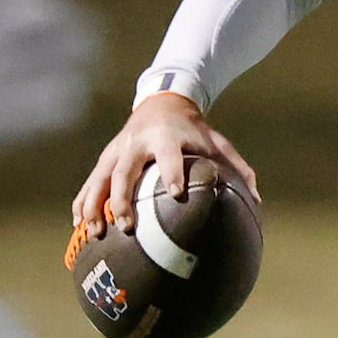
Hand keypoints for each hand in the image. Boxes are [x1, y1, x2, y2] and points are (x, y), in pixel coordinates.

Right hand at [70, 92, 259, 237]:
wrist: (161, 105)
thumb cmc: (194, 131)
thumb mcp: (217, 142)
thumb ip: (238, 168)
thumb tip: (258, 200)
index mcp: (167, 138)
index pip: (169, 156)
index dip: (172, 173)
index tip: (176, 194)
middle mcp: (137, 144)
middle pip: (125, 172)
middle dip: (123, 200)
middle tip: (126, 226)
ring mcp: (117, 151)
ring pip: (99, 179)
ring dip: (94, 206)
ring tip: (95, 233)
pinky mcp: (105, 159)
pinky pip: (89, 183)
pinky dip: (82, 202)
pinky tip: (78, 225)